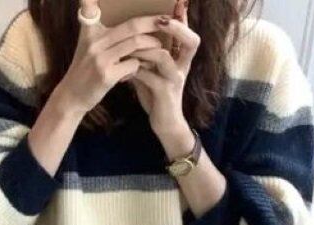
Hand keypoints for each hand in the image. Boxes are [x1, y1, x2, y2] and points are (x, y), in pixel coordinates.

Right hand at [54, 0, 162, 116]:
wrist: (72, 97)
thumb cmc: (85, 71)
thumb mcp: (87, 47)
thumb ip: (104, 33)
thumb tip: (132, 24)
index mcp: (90, 31)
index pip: (89, 5)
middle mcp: (94, 42)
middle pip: (131, 26)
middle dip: (153, 22)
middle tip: (166, 20)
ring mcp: (100, 59)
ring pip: (136, 44)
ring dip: (152, 45)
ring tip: (159, 47)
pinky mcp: (107, 75)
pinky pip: (134, 64)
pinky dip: (141, 66)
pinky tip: (141, 69)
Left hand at [129, 4, 200, 141]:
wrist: (164, 124)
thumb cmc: (157, 96)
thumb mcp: (153, 72)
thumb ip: (147, 56)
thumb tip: (130, 39)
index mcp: (182, 59)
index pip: (188, 34)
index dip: (184, 19)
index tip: (179, 2)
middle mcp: (183, 66)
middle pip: (191, 41)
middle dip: (175, 27)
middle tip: (159, 19)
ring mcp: (175, 79)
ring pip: (163, 56)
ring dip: (144, 48)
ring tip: (128, 45)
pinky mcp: (165, 92)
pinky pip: (149, 76)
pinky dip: (134, 70)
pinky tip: (122, 70)